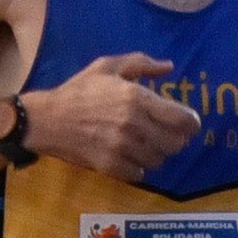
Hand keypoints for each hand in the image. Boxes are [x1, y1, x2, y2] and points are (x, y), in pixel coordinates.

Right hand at [19, 51, 201, 180]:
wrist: (45, 119)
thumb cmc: (79, 91)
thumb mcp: (107, 67)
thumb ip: (141, 63)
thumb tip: (168, 67)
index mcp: (137, 98)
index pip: (183, 120)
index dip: (191, 124)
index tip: (187, 124)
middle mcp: (134, 124)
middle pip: (176, 144)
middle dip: (174, 139)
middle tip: (164, 135)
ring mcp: (122, 147)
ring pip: (159, 160)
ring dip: (155, 154)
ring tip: (144, 145)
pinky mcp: (111, 166)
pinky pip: (140, 174)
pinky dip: (138, 168)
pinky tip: (129, 157)